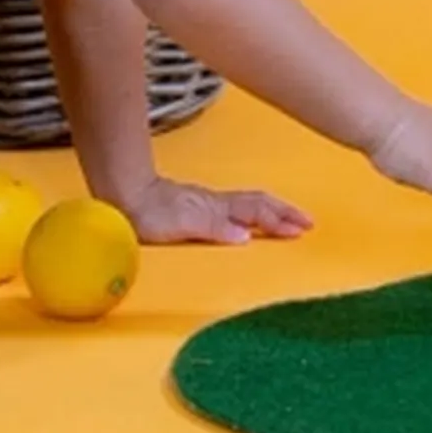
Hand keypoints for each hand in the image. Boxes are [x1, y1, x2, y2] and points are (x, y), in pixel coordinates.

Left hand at [116, 175, 313, 246]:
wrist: (125, 196)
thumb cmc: (150, 213)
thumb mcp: (184, 224)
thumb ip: (215, 227)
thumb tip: (246, 236)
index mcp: (218, 207)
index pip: (257, 211)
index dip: (280, 219)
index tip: (303, 228)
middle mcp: (216, 204)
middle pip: (257, 204)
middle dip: (283, 212)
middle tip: (306, 222)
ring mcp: (207, 204)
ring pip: (247, 204)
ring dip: (269, 212)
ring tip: (286, 219)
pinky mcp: (196, 208)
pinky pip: (233, 208)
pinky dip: (250, 213)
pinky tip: (246, 221)